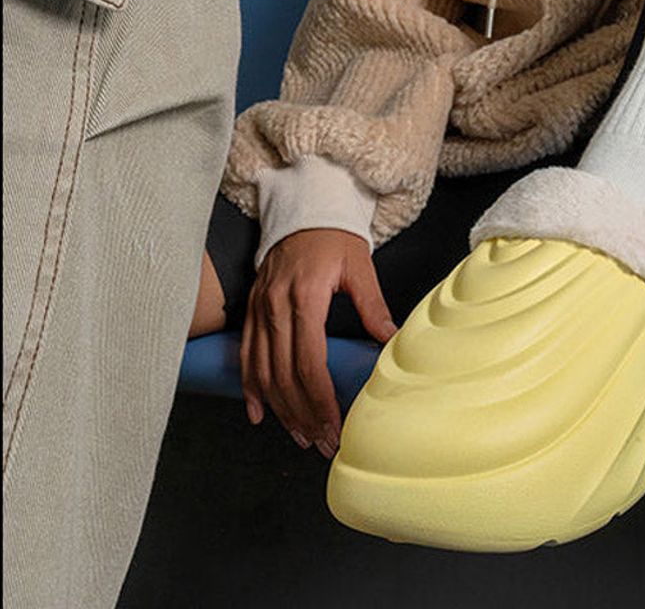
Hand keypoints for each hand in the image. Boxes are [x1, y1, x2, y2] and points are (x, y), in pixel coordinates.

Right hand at [240, 228, 396, 457]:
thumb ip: (372, 305)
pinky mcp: (251, 309)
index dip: (320, 399)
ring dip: (279, 409)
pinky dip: (250, 387)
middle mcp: (275, 307)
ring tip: (299, 436)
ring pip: (263, 371)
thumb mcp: (360, 267)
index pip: (309, 362)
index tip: (334, 425)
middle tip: (322, 442)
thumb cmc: (335, 238)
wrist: (303, 210)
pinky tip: (259, 413)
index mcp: (305, 298)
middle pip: (284, 375)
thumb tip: (391, 341)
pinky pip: (246, 355)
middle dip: (303, 414)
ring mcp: (259, 310)